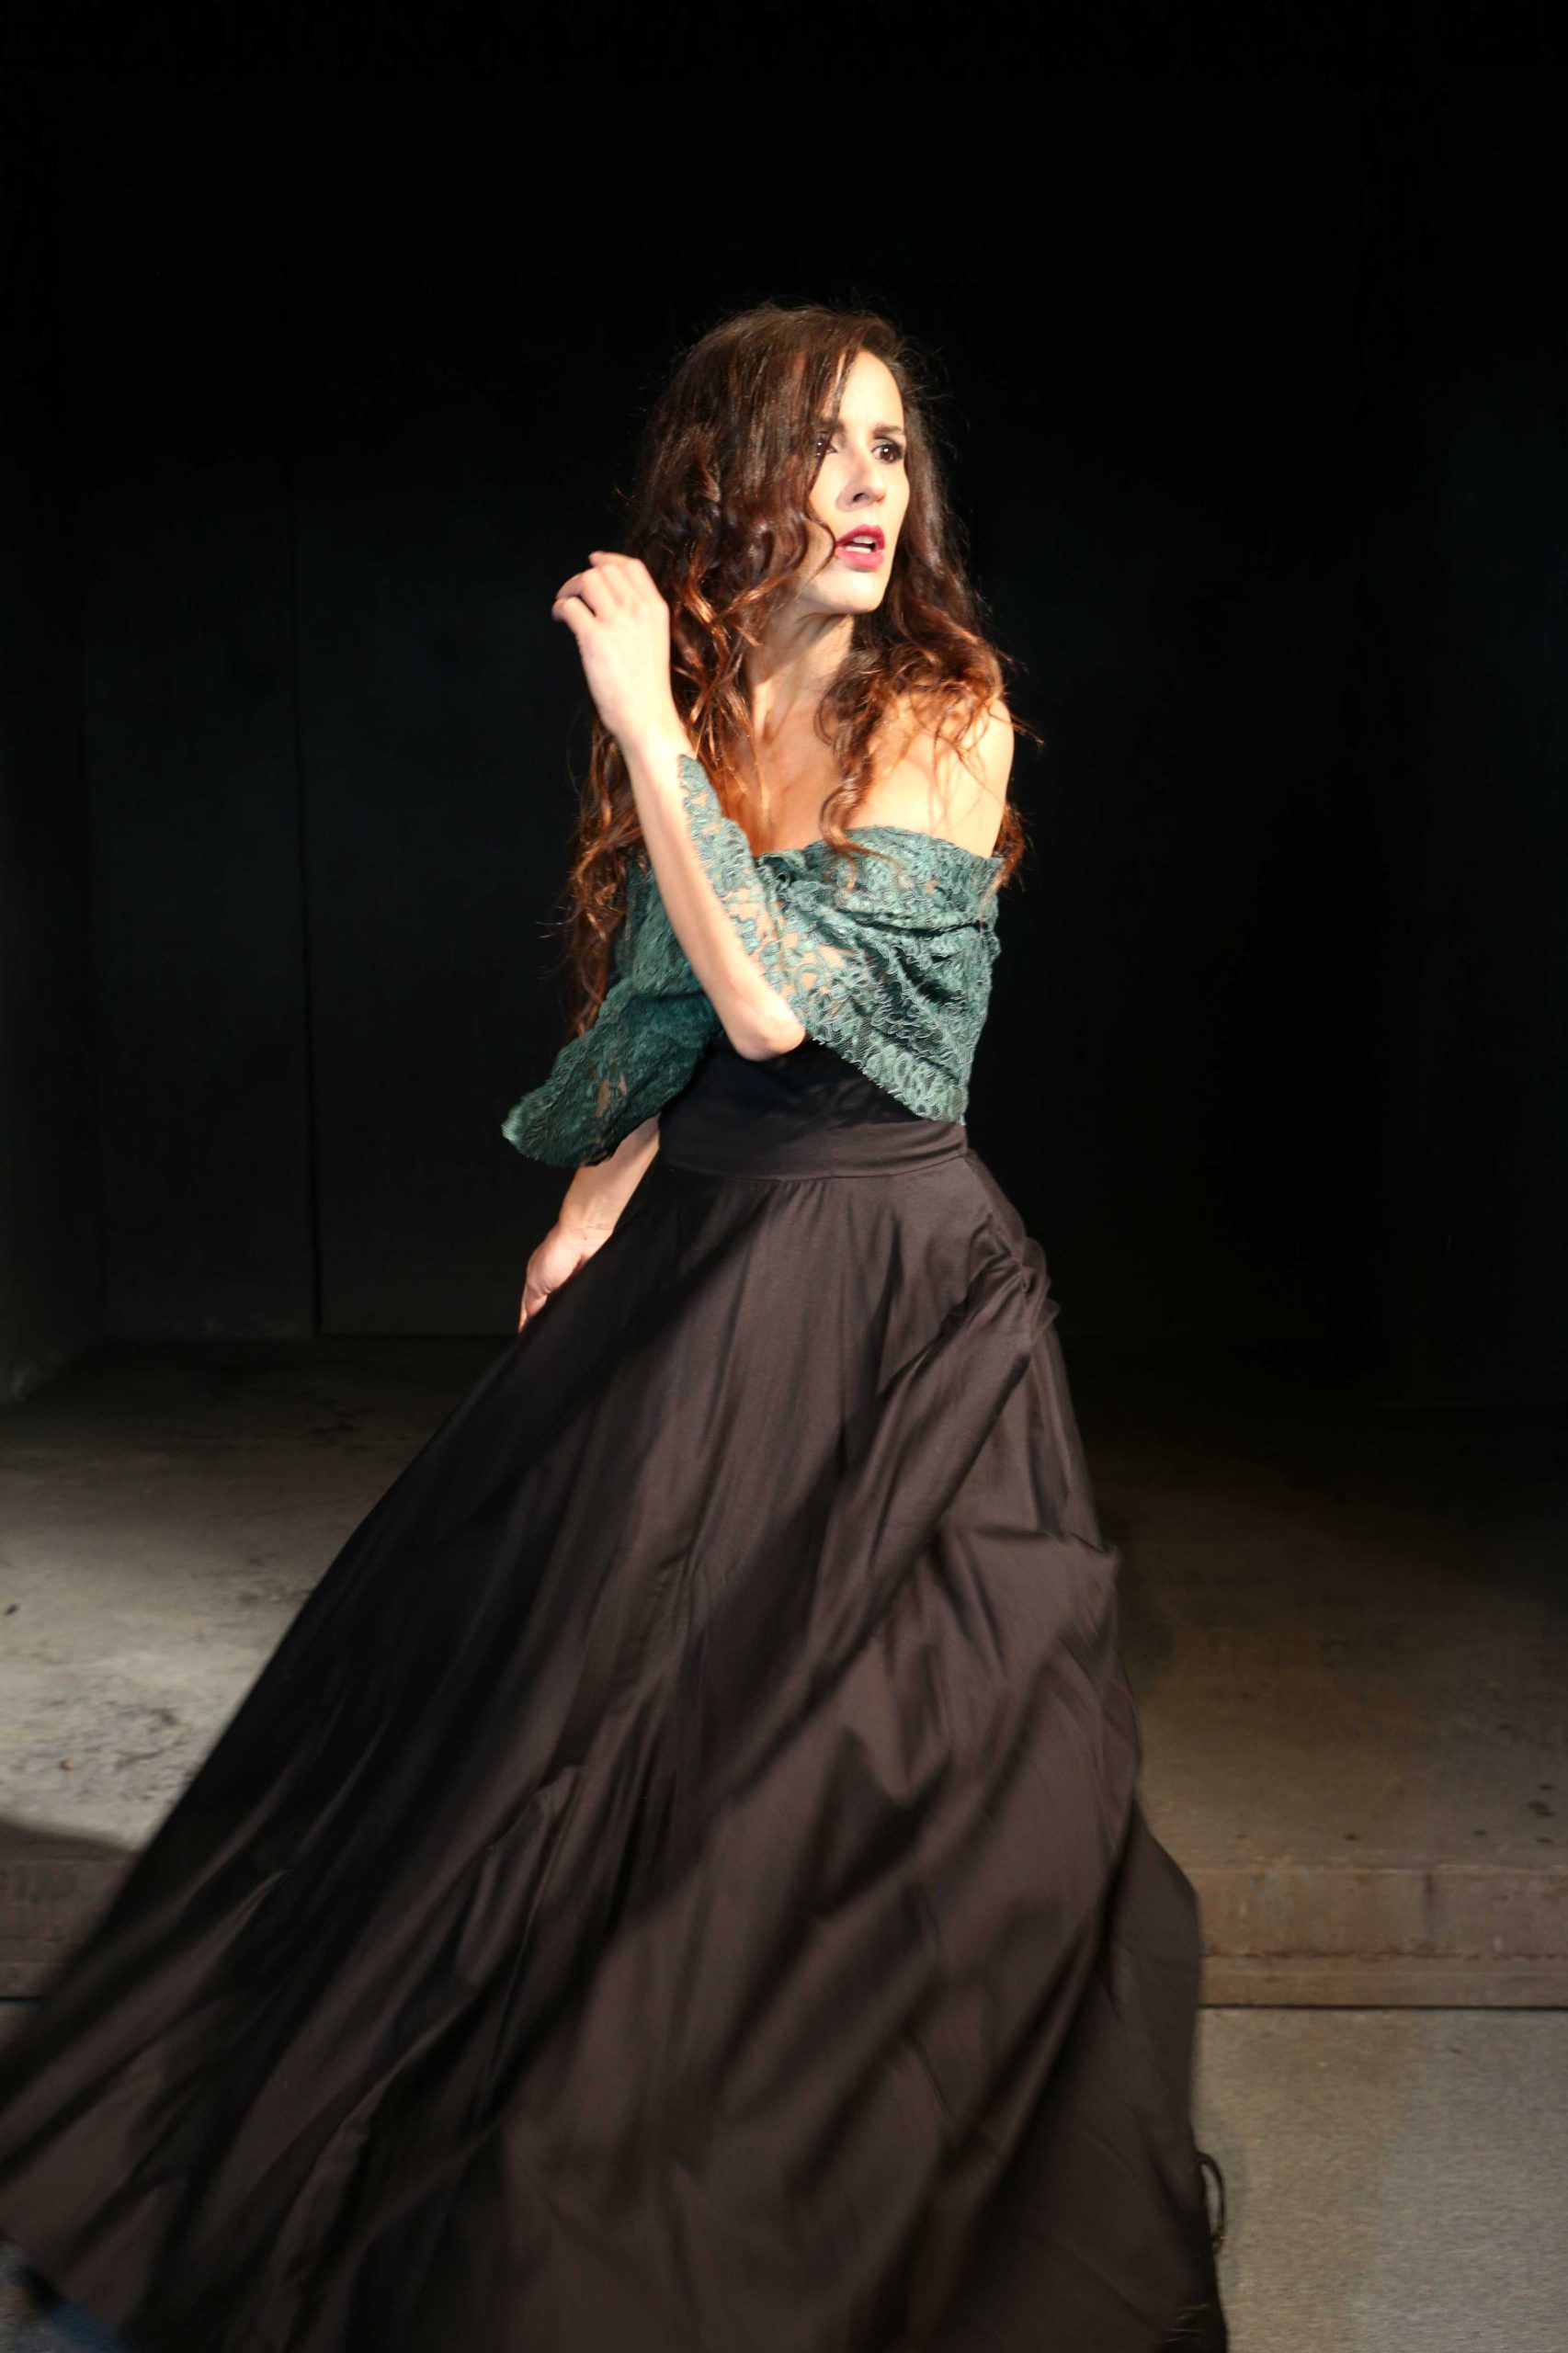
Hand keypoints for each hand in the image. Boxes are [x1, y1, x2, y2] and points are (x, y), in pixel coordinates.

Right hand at [517, 1215, 613, 1329]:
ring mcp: (570, 1282)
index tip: (528, 1337)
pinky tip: (578, 1313)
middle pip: (548, 1309)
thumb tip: (528, 1321)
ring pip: (565, 1306)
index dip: (528, 1322)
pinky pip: (580, 1300)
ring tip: (564, 1326)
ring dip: (564, 1313)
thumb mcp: (535, 1283)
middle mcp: (552, 1283)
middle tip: (548, 1335)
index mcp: (536, 1281)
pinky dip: (578, 1306)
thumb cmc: (557, 1251)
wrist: (584, 1237)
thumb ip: (531, 1303)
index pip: (529, 1308)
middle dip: (548, 1320)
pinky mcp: (585, 1281)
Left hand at [551, 551, 681, 748]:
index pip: (632, 567)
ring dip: (569, 589)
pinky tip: (559, 618)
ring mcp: (616, 622)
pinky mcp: (594, 638)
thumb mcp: (655, 642)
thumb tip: (611, 602)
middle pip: (605, 570)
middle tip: (573, 593)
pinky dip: (559, 608)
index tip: (594, 562)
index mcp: (656, 609)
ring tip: (564, 605)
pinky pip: (570, 606)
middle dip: (584, 577)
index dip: (609, 559)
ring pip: (586, 581)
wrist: (647, 716)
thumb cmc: (648, 688)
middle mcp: (638, 610)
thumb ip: (639, 619)